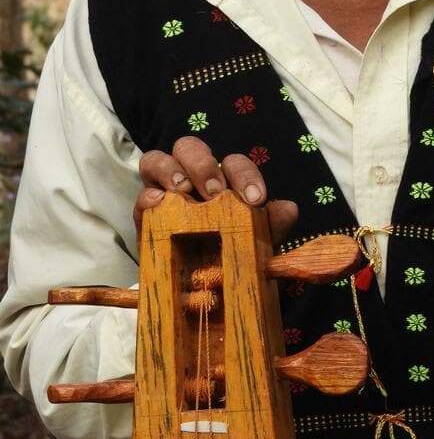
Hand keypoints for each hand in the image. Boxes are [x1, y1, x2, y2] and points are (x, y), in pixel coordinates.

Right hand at [135, 136, 297, 246]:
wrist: (200, 290)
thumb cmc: (230, 254)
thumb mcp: (256, 243)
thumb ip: (272, 224)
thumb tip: (289, 209)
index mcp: (223, 180)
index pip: (233, 163)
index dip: (245, 174)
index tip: (255, 199)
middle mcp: (192, 178)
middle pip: (190, 147)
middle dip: (202, 164)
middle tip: (214, 191)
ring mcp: (164, 192)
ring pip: (157, 159)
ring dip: (171, 170)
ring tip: (183, 191)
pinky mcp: (145, 216)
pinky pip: (140, 197)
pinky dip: (148, 196)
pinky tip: (159, 204)